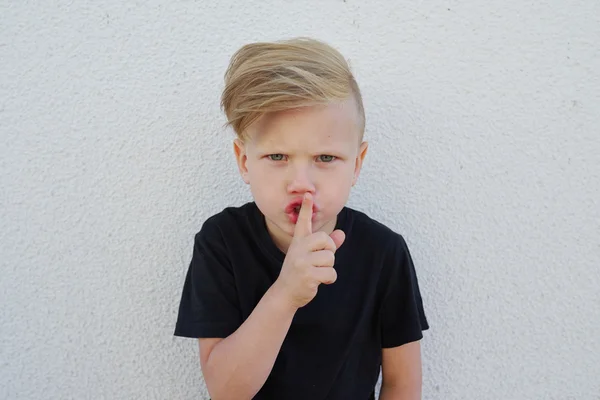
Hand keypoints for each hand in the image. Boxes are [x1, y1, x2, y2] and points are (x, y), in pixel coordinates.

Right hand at [274, 193, 345, 309]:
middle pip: (326, 240)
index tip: (308, 194)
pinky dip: (329, 279)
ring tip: (317, 272)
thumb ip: (327, 245)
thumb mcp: (311, 256)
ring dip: (328, 268)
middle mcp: (299, 249)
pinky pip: (331, 273)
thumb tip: (342, 234)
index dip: (306, 208)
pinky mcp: (307, 275)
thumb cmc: (300, 271)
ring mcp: (302, 262)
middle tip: (320, 260)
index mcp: (299, 242)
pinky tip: (319, 281)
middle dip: (329, 250)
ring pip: (330, 258)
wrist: (285, 292)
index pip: (303, 222)